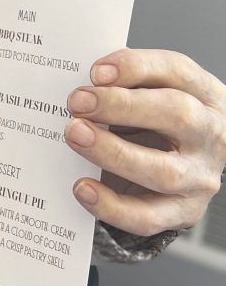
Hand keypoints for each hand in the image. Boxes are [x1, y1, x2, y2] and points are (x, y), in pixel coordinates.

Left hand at [65, 48, 225, 235]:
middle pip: (177, 115)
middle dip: (122, 107)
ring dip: (113, 153)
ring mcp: (200, 176)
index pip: (177, 71)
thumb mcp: (149, 89)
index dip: (136, 68)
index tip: (95, 72)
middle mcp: (209, 134)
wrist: (182, 161)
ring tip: (74, 136)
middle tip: (77, 102)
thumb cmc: (157, 116)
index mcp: (203, 93)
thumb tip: (84, 85)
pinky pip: (149, 216)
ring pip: (163, 171)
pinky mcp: (184, 212)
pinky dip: (112, 205)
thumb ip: (123, 81)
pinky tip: (83, 188)